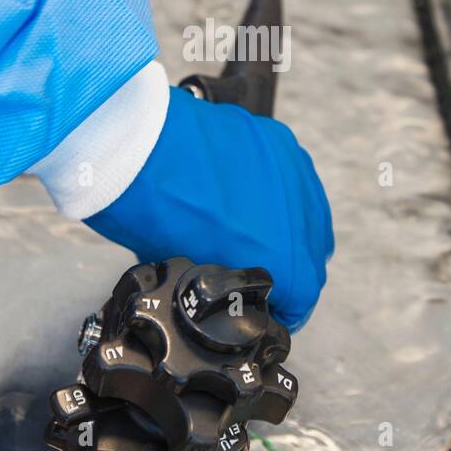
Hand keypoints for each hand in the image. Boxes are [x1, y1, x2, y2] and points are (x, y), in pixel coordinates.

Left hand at [85, 86, 332, 330]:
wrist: (137, 146)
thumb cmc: (151, 210)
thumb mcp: (184, 269)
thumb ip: (220, 284)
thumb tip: (227, 285)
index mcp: (279, 259)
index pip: (302, 298)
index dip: (283, 307)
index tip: (268, 306)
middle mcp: (298, 217)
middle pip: (313, 257)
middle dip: (289, 269)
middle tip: (258, 271)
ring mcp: (293, 175)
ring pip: (310, 215)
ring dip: (291, 230)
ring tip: (258, 232)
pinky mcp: (280, 144)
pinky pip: (294, 179)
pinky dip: (279, 193)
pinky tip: (253, 195)